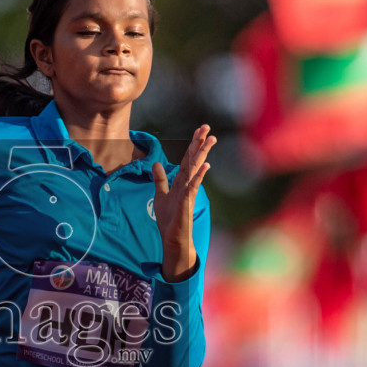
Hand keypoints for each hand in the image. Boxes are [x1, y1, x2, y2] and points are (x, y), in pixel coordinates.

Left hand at [152, 124, 214, 281]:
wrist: (172, 239)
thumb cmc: (169, 220)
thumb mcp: (160, 196)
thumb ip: (160, 180)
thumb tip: (156, 163)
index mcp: (181, 182)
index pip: (186, 159)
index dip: (192, 144)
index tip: (199, 130)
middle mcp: (187, 185)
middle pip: (193, 160)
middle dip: (199, 143)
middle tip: (207, 127)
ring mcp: (188, 193)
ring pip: (195, 170)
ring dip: (202, 154)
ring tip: (211, 140)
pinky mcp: (187, 203)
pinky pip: (193, 186)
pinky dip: (198, 176)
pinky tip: (205, 165)